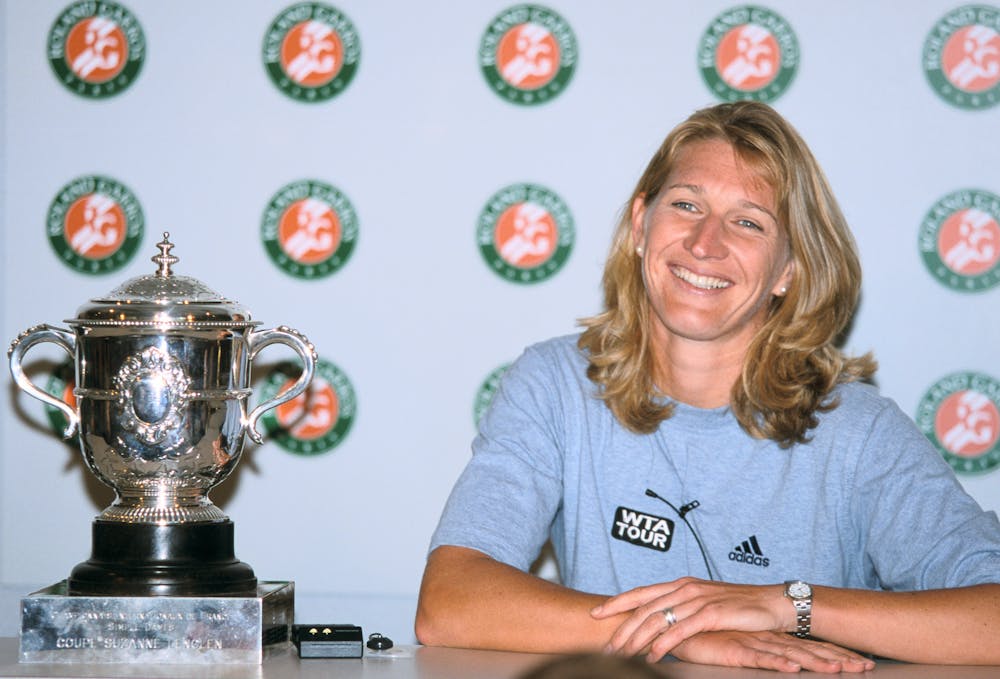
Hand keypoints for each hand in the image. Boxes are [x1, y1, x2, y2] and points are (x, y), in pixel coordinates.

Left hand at [591, 577, 792, 659]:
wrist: (770, 604)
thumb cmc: (736, 608)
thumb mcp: (703, 605)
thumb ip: (680, 611)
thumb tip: (659, 624)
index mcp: (680, 584)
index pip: (641, 592)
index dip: (616, 602)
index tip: (595, 612)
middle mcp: (684, 589)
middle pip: (643, 608)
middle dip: (620, 627)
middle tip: (605, 645)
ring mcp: (696, 600)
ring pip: (657, 619)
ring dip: (636, 639)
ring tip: (621, 654)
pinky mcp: (710, 614)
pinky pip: (679, 630)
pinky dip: (663, 644)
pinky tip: (651, 657)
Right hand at [669, 631, 875, 673]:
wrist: (677, 626)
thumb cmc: (705, 636)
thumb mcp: (737, 644)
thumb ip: (756, 649)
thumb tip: (780, 658)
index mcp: (768, 636)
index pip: (807, 646)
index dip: (834, 652)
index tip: (861, 660)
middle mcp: (764, 638)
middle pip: (807, 650)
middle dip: (838, 659)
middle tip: (866, 666)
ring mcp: (750, 643)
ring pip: (790, 655)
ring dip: (816, 662)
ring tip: (842, 670)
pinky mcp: (733, 650)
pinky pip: (759, 658)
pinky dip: (777, 663)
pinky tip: (793, 669)